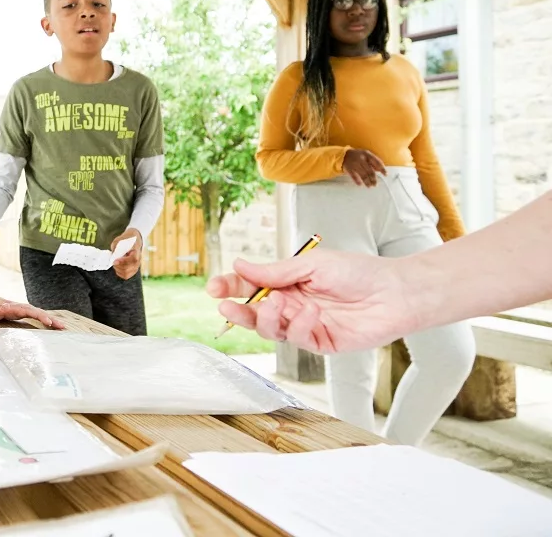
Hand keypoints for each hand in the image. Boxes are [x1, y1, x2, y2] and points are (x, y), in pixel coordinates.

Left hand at [0, 292, 64, 328]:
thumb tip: (7, 308)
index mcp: (12, 307)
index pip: (29, 311)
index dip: (39, 316)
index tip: (49, 321)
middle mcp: (18, 308)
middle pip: (37, 312)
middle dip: (50, 318)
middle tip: (62, 326)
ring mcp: (18, 310)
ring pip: (37, 314)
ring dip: (49, 319)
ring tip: (61, 326)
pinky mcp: (18, 314)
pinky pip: (33, 316)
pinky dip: (43, 319)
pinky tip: (51, 324)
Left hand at [110, 228, 142, 279]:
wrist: (133, 239)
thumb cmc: (126, 239)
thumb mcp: (119, 240)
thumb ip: (115, 247)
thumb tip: (113, 255)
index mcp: (136, 251)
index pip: (133, 259)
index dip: (123, 261)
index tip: (115, 260)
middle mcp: (138, 260)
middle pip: (128, 268)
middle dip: (118, 266)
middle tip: (113, 261)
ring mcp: (136, 265)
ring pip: (127, 273)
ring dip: (118, 270)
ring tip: (115, 264)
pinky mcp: (133, 269)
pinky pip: (126, 275)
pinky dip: (120, 273)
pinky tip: (117, 267)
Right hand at [205, 250, 412, 352]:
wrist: (394, 293)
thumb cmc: (358, 272)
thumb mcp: (311, 264)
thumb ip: (275, 271)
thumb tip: (240, 266)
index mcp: (286, 282)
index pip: (250, 286)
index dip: (230, 287)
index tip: (214, 287)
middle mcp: (291, 305)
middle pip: (253, 312)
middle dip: (237, 310)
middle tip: (226, 305)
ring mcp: (303, 325)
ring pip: (269, 329)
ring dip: (266, 318)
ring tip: (276, 304)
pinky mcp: (318, 342)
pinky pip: (296, 338)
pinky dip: (298, 325)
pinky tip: (311, 312)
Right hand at [343, 149, 386, 186]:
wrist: (343, 155)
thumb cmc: (358, 156)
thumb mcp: (366, 155)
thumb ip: (373, 162)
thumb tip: (380, 170)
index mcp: (367, 155)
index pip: (377, 162)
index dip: (382, 169)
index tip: (385, 175)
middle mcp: (361, 159)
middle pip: (370, 170)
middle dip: (373, 178)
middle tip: (375, 184)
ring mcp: (355, 164)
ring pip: (363, 174)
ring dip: (367, 181)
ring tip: (369, 186)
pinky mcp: (349, 168)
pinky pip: (354, 176)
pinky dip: (357, 180)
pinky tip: (360, 184)